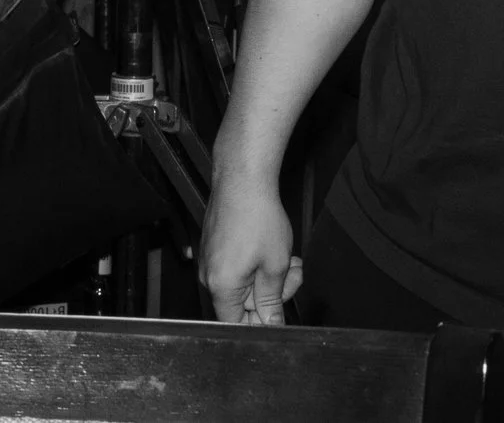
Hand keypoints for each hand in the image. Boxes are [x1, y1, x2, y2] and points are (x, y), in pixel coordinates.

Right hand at [200, 173, 303, 324]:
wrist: (243, 179)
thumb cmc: (257, 217)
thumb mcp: (275, 266)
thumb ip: (272, 301)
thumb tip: (271, 324)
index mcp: (221, 287)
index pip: (236, 324)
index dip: (261, 323)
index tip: (279, 314)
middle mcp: (209, 277)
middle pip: (242, 304)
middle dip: (273, 293)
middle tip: (293, 275)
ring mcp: (210, 260)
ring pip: (244, 284)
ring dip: (269, 276)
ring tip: (289, 259)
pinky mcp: (215, 248)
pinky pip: (237, 268)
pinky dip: (257, 264)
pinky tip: (273, 250)